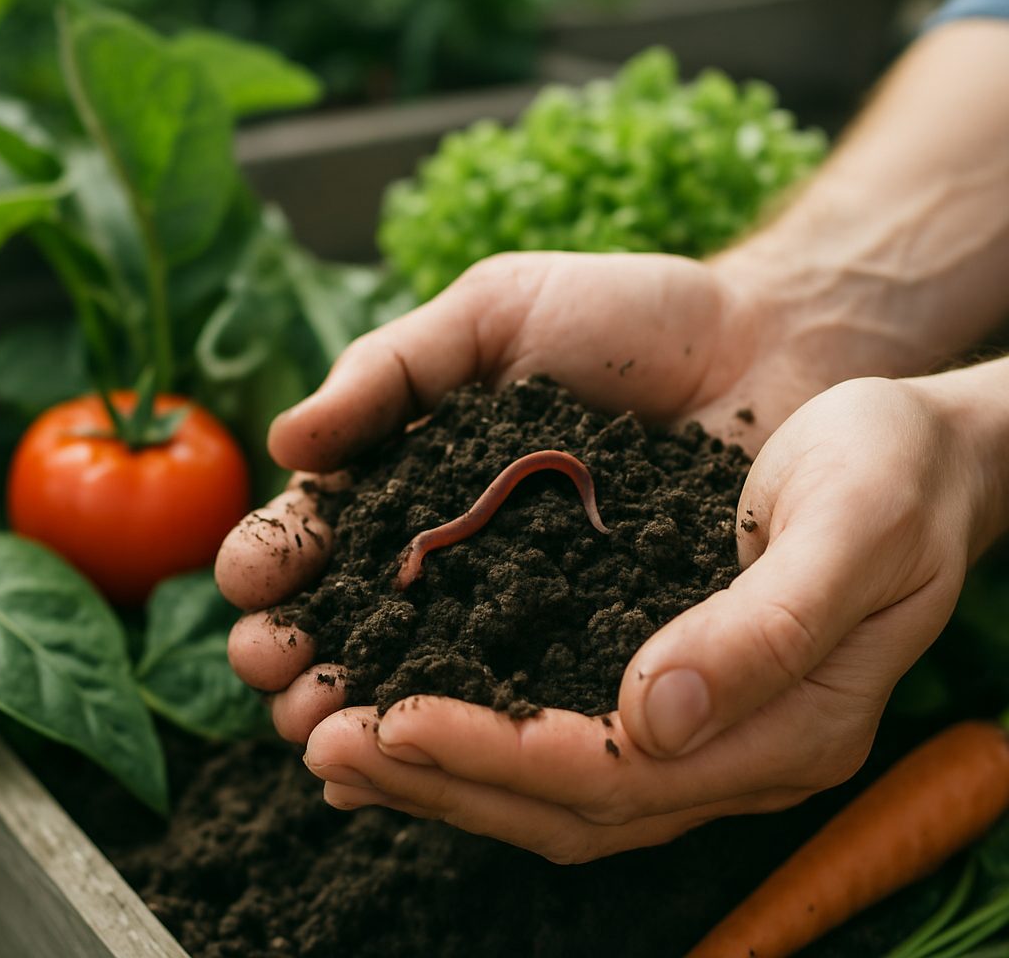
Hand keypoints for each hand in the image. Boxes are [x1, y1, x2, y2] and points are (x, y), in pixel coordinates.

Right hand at [218, 249, 885, 742]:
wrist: (761, 342)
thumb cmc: (623, 317)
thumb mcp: (492, 314)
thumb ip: (390, 368)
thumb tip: (284, 441)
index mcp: (418, 475)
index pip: (324, 532)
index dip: (276, 561)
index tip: (253, 583)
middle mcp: (461, 554)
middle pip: (357, 620)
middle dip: (301, 651)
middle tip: (277, 672)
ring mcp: (528, 606)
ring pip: (429, 674)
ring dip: (368, 707)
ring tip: (324, 729)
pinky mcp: (603, 642)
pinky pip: (531, 696)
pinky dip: (474, 729)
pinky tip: (425, 759)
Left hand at [300, 375, 988, 860]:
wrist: (922, 450)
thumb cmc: (894, 469)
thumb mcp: (854, 526)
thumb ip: (766, 628)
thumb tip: (653, 714)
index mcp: (787, 723)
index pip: (616, 773)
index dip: (501, 754)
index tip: (399, 721)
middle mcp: (736, 747)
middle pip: (565, 800)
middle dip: (441, 777)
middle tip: (327, 743)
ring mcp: (705, 727)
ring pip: (552, 785)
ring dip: (443, 770)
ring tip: (339, 741)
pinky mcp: (674, 686)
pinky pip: (560, 736)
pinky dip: (479, 737)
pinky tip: (412, 710)